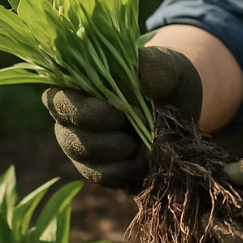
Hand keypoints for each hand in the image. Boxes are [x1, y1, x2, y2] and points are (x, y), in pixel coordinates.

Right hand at [42, 46, 202, 191]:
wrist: (185, 114)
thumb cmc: (170, 82)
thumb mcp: (172, 68)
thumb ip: (158, 66)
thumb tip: (143, 76)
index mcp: (84, 85)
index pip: (56, 98)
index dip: (79, 109)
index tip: (116, 110)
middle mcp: (76, 117)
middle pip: (66, 134)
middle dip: (100, 137)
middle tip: (130, 129)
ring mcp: (85, 145)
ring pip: (81, 158)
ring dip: (113, 152)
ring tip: (139, 142)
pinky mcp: (100, 168)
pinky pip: (100, 175)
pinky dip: (123, 170)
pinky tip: (142, 158)